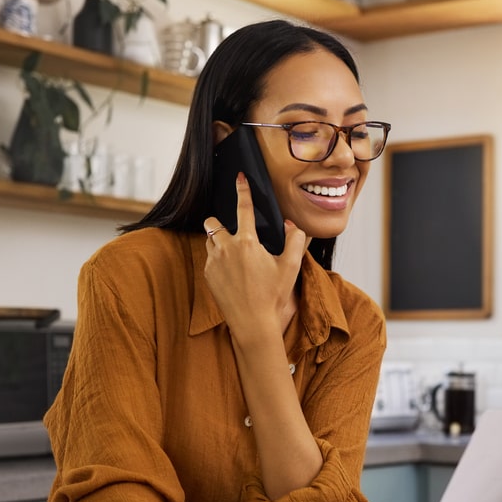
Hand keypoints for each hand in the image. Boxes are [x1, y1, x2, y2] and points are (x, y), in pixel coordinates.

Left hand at [203, 173, 307, 337]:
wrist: (253, 324)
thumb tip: (291, 226)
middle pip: (213, 222)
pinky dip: (218, 260)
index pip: (243, 208)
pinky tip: (232, 275)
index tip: (239, 177)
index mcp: (248, 243)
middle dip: (219, 223)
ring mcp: (213, 262)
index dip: (242, 190)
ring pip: (209, 240)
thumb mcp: (291, 267)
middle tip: (234, 234)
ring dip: (219, 241)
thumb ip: (294, 241)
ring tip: (235, 257)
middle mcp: (226, 248)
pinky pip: (209, 259)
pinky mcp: (207, 275)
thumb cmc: (273, 296)